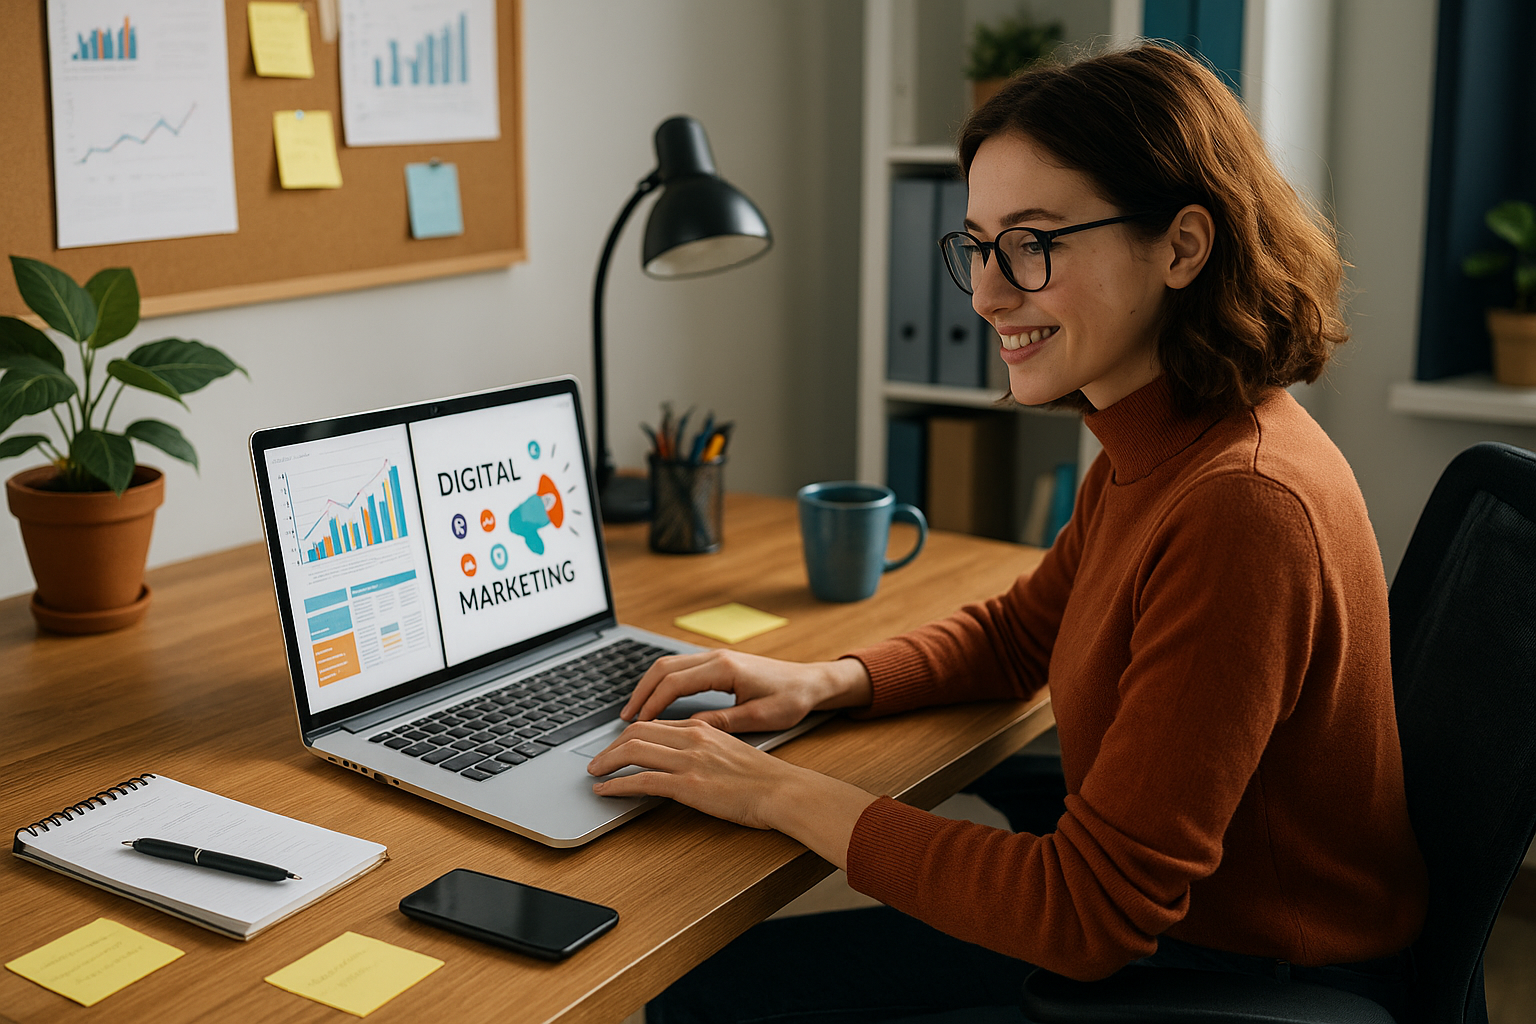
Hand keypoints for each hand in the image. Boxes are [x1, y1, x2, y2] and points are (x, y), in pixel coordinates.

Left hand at [587, 718, 878, 866]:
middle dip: (610, 746)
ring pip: (633, 751)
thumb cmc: (764, 777)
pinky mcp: (688, 785)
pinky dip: (617, 785)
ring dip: (606, 762)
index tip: (617, 745)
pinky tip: (605, 791)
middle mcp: (692, 738)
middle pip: (636, 732)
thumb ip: (706, 747)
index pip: (653, 723)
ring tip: (594, 774)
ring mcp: (689, 760)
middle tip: (597, 760)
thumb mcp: (731, 751)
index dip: (628, 733)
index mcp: (703, 728)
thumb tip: (682, 755)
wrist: (784, 791)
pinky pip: (642, 781)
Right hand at [621, 651, 870, 732]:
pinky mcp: (718, 662)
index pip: (674, 683)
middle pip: (663, 668)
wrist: (812, 681)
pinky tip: (656, 701)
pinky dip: (662, 682)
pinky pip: (680, 668)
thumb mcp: (759, 718)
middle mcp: (716, 657)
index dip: (652, 704)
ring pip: (668, 665)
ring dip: (648, 686)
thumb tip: (688, 729)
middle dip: (641, 693)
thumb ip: (722, 722)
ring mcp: (715, 657)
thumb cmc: (792, 699)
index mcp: (724, 668)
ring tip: (633, 712)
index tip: (637, 724)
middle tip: (624, 719)